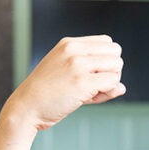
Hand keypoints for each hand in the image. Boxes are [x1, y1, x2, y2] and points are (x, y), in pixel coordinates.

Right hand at [5, 35, 125, 130]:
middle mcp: (74, 50)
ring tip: (92, 93)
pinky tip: (91, 99)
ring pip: (117, 66)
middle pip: (116, 52)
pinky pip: (112, 82)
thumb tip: (122, 87)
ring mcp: (78, 65)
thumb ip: (94, 75)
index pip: (106, 42)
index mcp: (69, 44)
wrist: (26, 107)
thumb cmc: (46, 94)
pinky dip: (108, 92)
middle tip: (96, 85)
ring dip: (111, 81)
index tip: (94, 75)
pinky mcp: (82, 82)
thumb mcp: (66, 75)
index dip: (105, 60)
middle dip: (112, 70)